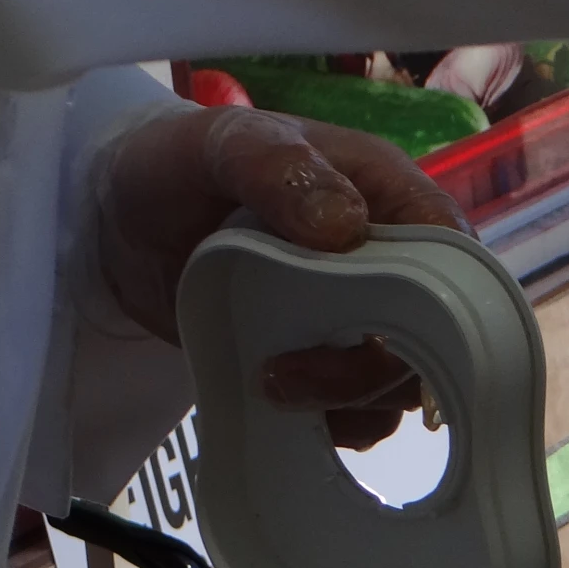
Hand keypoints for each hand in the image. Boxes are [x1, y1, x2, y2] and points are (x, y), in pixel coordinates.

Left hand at [97, 106, 468, 447]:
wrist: (115, 221)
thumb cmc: (179, 163)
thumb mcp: (221, 143)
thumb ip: (279, 168)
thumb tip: (345, 227)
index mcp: (388, 196)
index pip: (453, 252)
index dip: (440, 298)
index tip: (375, 328)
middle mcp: (390, 262)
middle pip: (437, 334)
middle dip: (373, 367)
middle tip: (289, 369)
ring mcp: (360, 318)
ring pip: (402, 382)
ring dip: (346, 398)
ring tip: (267, 381)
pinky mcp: (326, 363)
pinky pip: (362, 414)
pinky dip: (332, 424)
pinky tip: (278, 408)